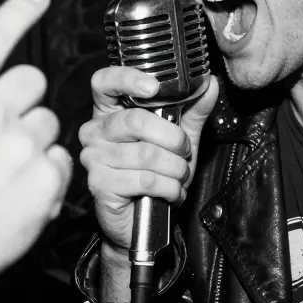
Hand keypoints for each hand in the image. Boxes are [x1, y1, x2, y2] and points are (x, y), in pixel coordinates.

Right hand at [0, 0, 72, 301]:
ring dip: (34, 140)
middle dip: (22, 99)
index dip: (17, 11)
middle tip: (1, 134)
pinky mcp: (48, 179)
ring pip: (49, 121)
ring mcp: (22, 148)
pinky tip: (18, 195)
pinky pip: (61, 159)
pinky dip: (46, 175)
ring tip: (4, 174)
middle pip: (32, 79)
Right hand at [79, 67, 218, 255]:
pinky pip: (145, 180)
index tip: (154, 87)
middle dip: (173, 139)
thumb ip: (193, 109)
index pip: (104, 82)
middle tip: (184, 152)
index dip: (127, 79)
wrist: (144, 222)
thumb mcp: (179, 137)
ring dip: (175, 169)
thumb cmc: (156, 174)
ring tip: (179, 177)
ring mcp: (93, 158)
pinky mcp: (99, 184)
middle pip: (135, 121)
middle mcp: (95, 131)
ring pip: (146, 155)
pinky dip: (169, 188)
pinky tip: (172, 193)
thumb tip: (209, 83)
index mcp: (110, 111)